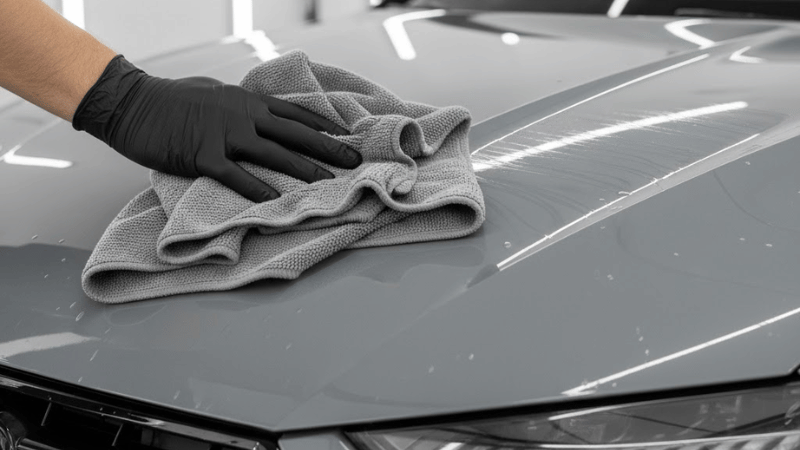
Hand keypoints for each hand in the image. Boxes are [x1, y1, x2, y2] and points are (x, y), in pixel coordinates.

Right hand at [72, 55, 360, 201]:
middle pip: (295, 134)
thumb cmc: (173, 98)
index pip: (296, 114)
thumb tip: (260, 117)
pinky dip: (257, 188)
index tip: (347, 138)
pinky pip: (236, 175)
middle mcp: (243, 115)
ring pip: (274, 154)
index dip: (324, 127)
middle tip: (354, 161)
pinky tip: (276, 201)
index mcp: (247, 100)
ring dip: (304, 169)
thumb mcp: (215, 93)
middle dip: (328, 148)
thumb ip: (241, 107)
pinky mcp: (202, 156)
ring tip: (328, 183)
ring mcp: (224, 135)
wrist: (133, 103)